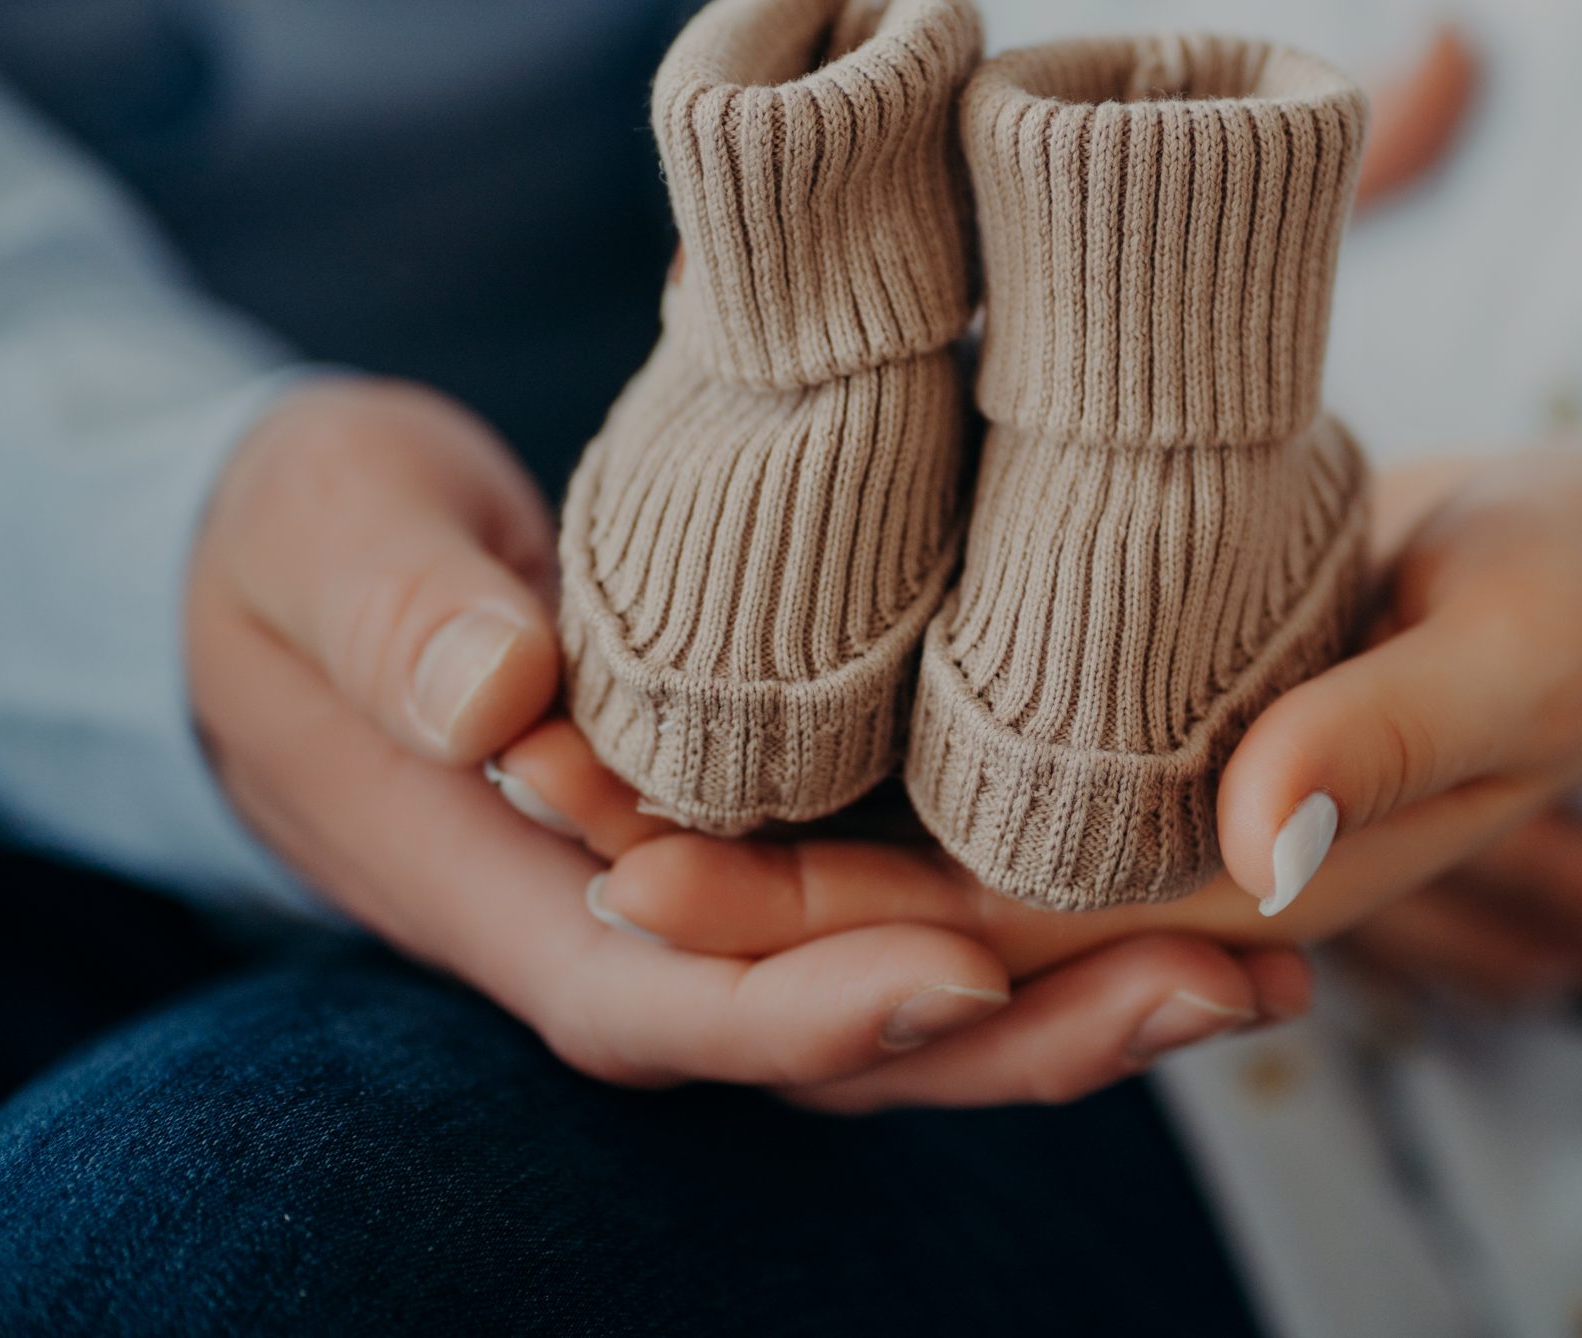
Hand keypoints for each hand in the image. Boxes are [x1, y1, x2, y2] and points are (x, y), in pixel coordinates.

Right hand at [189, 377, 1307, 1108]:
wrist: (330, 565)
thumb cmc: (309, 549)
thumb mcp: (325, 543)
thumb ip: (394, 616)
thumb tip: (494, 693)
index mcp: (516, 897)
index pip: (669, 1005)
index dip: (811, 1013)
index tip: (952, 980)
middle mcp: (643, 933)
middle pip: (844, 1037)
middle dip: (1031, 1031)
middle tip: (1226, 984)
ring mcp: (731, 899)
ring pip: (916, 990)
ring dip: (1087, 988)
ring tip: (1272, 959)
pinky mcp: (795, 835)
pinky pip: (930, 900)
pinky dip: (1058, 907)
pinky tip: (1201, 874)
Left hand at [577, 453, 1581, 1004]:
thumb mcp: (1522, 654)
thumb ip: (1389, 739)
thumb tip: (1250, 839)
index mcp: (1242, 885)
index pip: (994, 934)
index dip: (817, 923)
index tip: (643, 871)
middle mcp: (1164, 857)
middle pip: (914, 895)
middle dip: (727, 868)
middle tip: (538, 792)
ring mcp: (1142, 785)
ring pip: (919, 822)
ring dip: (754, 798)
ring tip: (571, 737)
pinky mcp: (1134, 698)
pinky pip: (967, 736)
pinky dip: (846, 717)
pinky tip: (724, 659)